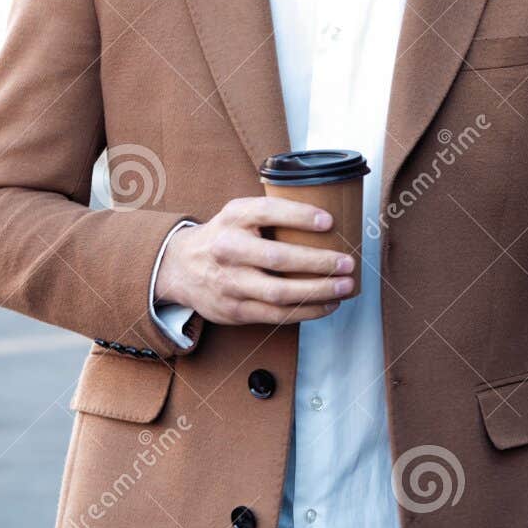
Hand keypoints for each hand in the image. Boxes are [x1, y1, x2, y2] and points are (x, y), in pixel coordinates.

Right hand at [156, 196, 354, 325]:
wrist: (181, 267)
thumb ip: (270, 214)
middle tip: (347, 263)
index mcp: (233, 218)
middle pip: (278, 259)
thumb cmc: (223, 236)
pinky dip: (306, 311)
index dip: (299, 216)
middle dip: (318, 262)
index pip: (266, 212)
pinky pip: (276, 315)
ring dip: (318, 291)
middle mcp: (228, 249)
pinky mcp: (235, 309)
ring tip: (344, 287)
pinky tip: (326, 304)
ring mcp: (230, 283)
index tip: (329, 221)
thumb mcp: (238, 213)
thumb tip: (327, 219)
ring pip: (280, 293)